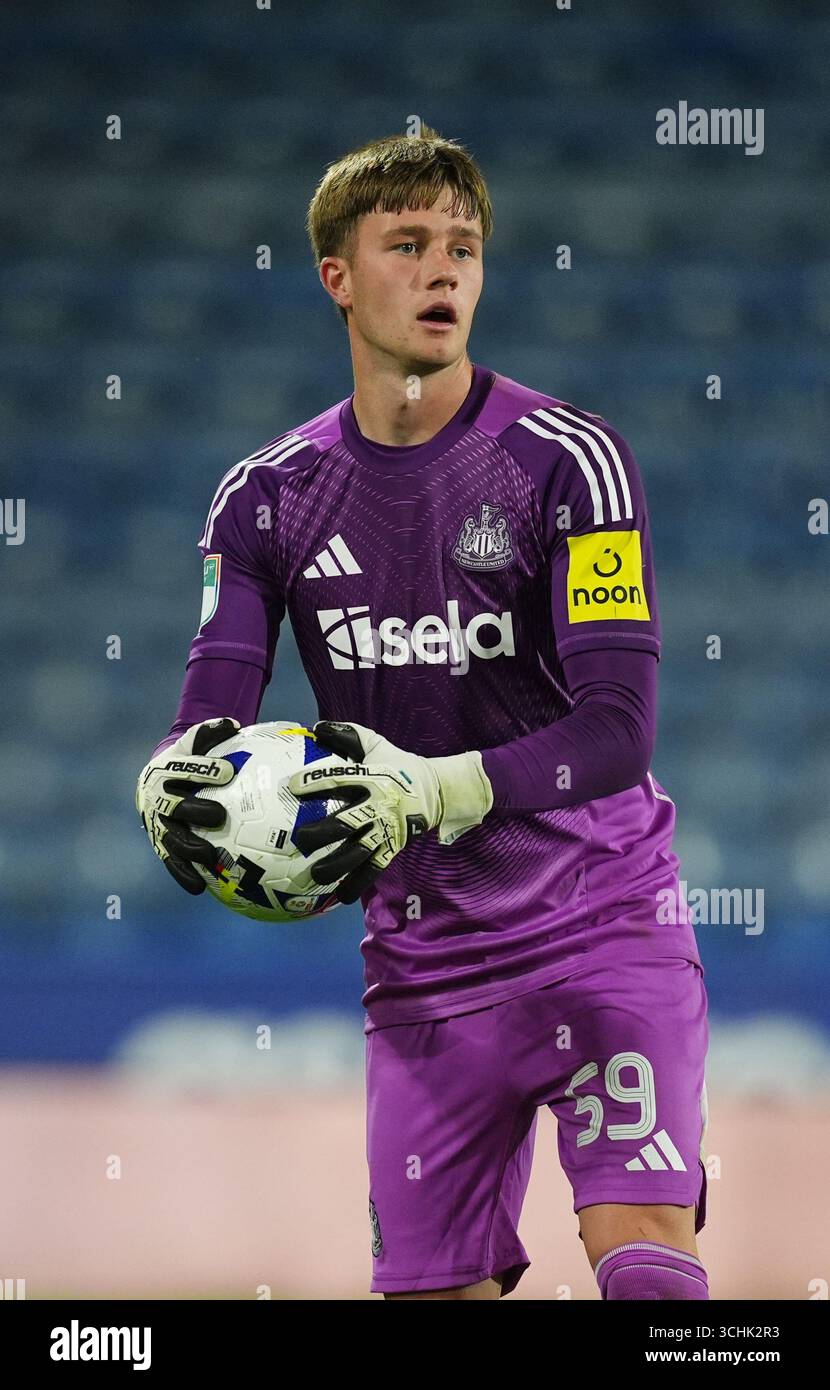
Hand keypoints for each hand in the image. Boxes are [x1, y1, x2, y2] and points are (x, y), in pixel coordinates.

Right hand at [135, 717, 240, 893]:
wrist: (163, 779)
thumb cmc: (191, 757)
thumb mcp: (197, 741)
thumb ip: (213, 731)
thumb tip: (233, 724)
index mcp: (164, 770)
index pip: (183, 768)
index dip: (203, 769)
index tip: (227, 771)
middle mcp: (156, 797)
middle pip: (174, 805)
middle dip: (194, 809)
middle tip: (219, 815)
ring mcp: (156, 823)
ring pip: (171, 837)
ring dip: (189, 848)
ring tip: (210, 857)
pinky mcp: (160, 845)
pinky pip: (171, 862)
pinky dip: (183, 875)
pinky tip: (200, 888)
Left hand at [286, 720, 492, 903]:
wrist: (438, 791)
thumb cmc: (400, 766)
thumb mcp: (378, 745)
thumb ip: (349, 735)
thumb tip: (317, 727)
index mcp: (372, 778)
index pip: (340, 779)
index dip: (315, 782)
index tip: (291, 786)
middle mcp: (377, 806)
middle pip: (346, 822)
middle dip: (321, 832)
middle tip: (299, 840)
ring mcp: (386, 830)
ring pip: (358, 851)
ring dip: (336, 865)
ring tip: (315, 874)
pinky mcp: (394, 848)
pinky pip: (374, 869)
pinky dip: (358, 883)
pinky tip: (341, 896)